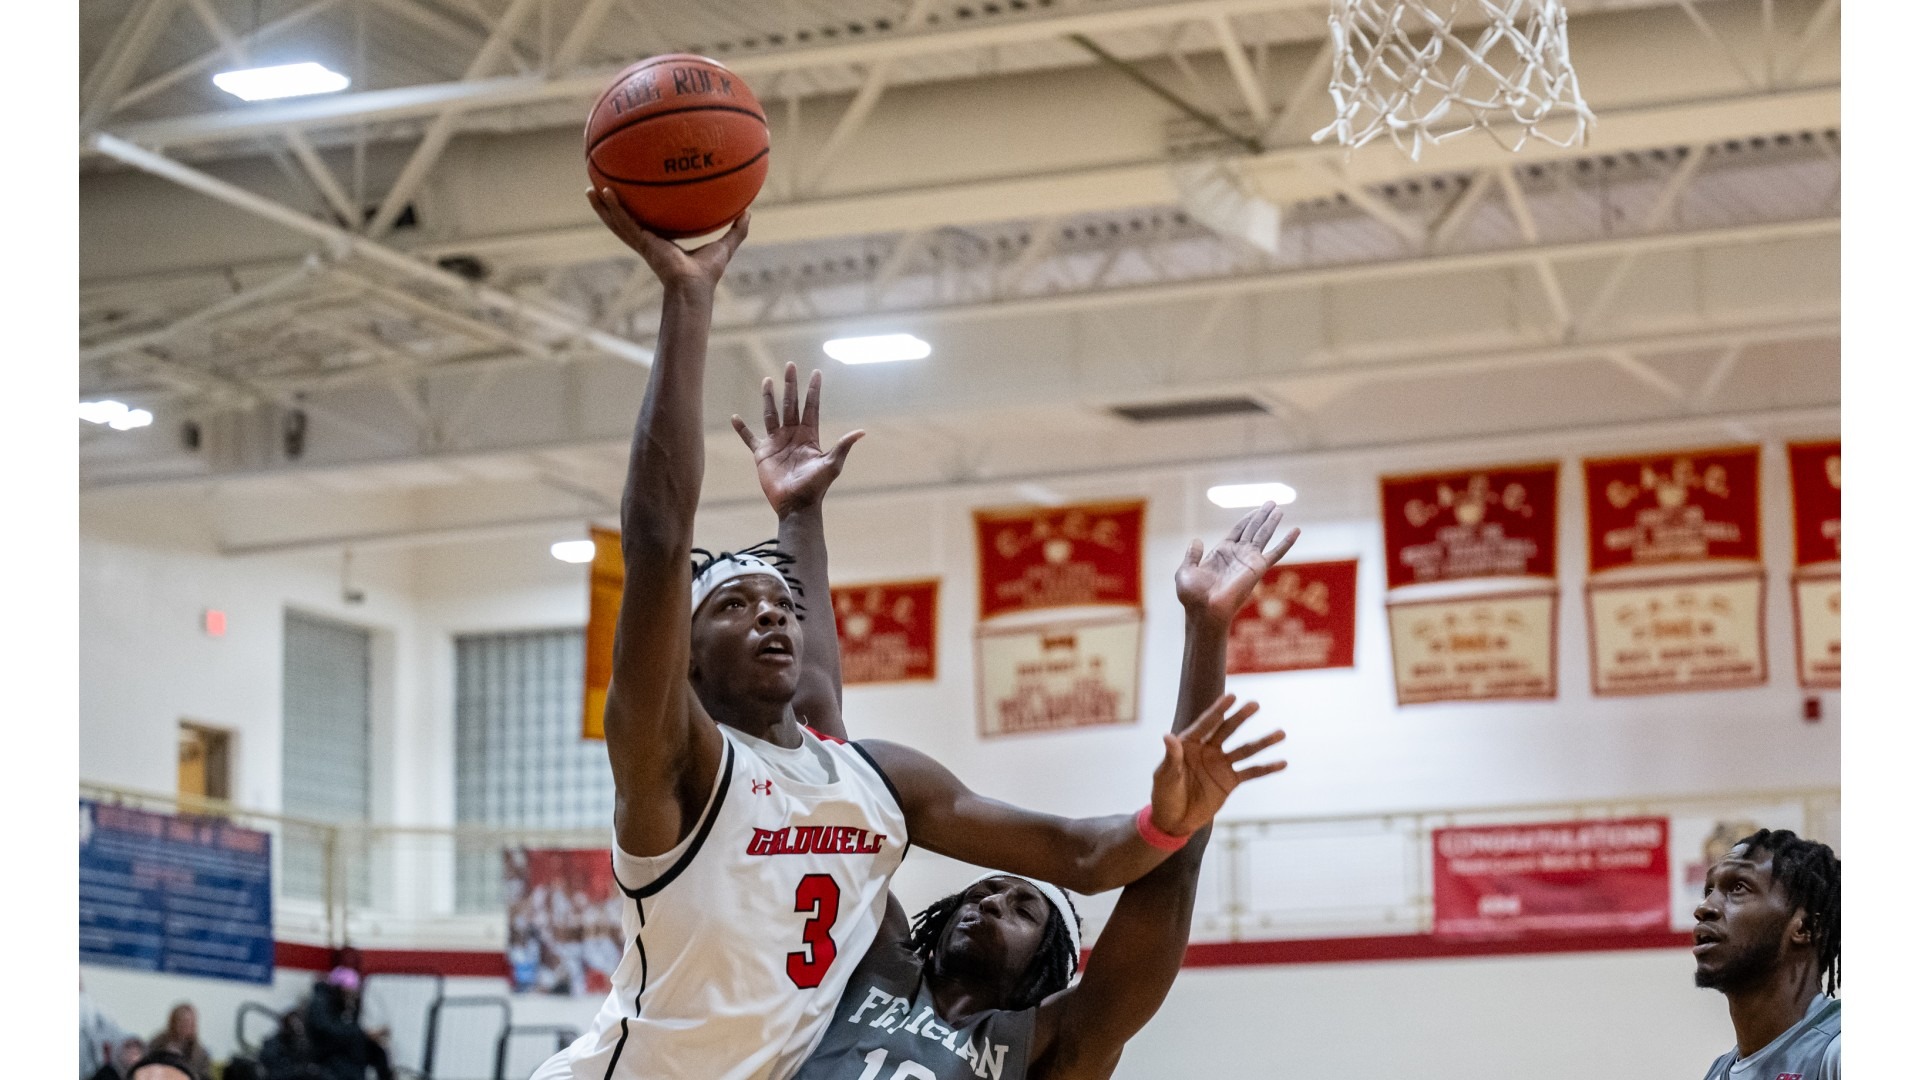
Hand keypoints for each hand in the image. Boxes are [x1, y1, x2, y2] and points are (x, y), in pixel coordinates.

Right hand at [586, 187, 748, 292]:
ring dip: (602, 207)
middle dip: (610, 206)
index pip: (646, 222)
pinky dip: (613, 208)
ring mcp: (641, 242)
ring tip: (589, 189)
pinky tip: (604, 192)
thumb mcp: (725, 244)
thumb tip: (749, 211)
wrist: (695, 287)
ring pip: (616, 221)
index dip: (637, 211)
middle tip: (599, 187)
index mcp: (662, 242)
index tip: (630, 196)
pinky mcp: (641, 242)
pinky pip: (624, 222)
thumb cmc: (708, 273)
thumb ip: (736, 229)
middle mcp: (648, 241)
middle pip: (624, 220)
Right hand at [732, 363, 863, 516]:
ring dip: (768, 398)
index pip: (811, 407)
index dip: (813, 390)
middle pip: (791, 404)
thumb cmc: (815, 487)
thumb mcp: (831, 465)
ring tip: (766, 380)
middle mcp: (792, 435)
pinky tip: (735, 418)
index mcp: (809, 435)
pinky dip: (742, 429)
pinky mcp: (762, 454)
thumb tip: (861, 432)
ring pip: (771, 414)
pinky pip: (749, 438)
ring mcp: (776, 443)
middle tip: (790, 365)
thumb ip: (842, 446)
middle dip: (790, 385)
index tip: (816, 372)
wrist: (795, 505)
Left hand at [1147, 694, 1286, 837]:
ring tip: (1281, 733)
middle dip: (1240, 717)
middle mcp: (1208, 749)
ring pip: (1245, 749)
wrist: (1174, 820)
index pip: (1206, 724)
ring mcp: (1221, 764)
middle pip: (1227, 730)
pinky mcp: (1230, 781)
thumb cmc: (1164, 795)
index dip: (1218, 710)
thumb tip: (1168, 736)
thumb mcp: (1165, 776)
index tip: (1231, 697)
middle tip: (1255, 704)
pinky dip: (1266, 768)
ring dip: (1263, 742)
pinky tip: (1283, 763)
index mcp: (1189, 743)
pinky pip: (1251, 772)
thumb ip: (1171, 757)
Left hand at [1175, 501, 1299, 626]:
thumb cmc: (1192, 596)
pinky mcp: (1257, 568)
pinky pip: (1276, 553)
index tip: (1256, 509)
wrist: (1204, 610)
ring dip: (1271, 521)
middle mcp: (1238, 555)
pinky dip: (1287, 542)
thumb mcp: (1186, 572)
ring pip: (1263, 535)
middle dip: (1261, 515)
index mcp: (1221, 553)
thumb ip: (1192, 555)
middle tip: (1272, 502)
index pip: (1238, 530)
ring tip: (1279, 508)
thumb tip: (1196, 540)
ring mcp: (1248, 560)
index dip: (1247, 519)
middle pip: (1252, 529)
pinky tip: (1296, 531)